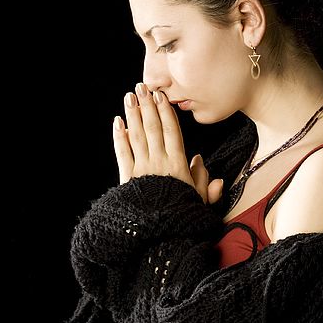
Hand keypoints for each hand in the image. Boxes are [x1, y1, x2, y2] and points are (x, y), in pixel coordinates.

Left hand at [113, 84, 222, 203]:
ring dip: (133, 115)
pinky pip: (122, 153)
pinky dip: (119, 137)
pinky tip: (118, 123)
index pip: (172, 131)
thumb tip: (199, 160)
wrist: (158, 235)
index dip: (166, 111)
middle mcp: (158, 162)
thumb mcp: (200, 199)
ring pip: (136, 135)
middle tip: (142, 87)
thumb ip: (203, 180)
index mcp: (178, 164)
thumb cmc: (181, 215)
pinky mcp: (127, 178)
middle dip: (147, 105)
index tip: (161, 96)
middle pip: (152, 127)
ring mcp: (141, 168)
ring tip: (130, 97)